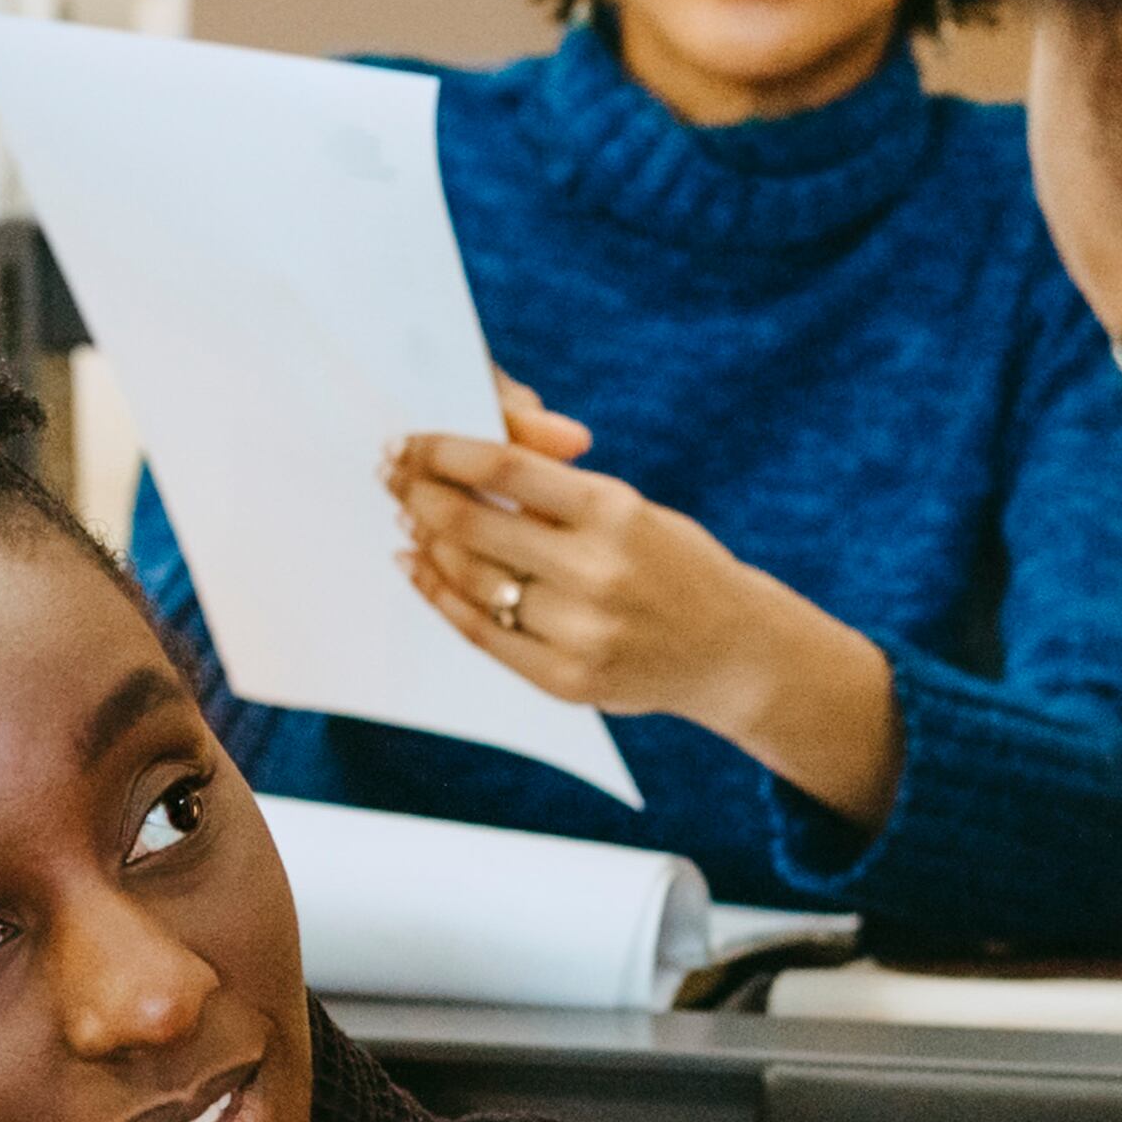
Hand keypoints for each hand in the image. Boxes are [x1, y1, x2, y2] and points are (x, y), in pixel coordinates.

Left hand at [389, 383, 901, 823]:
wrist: (731, 649)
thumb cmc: (672, 563)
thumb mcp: (631, 509)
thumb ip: (559, 491)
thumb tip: (466, 465)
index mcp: (616, 511)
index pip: (506, 470)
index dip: (445, 452)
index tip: (410, 442)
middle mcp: (597, 571)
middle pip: (477, 525)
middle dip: (420, 495)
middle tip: (389, 477)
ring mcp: (581, 632)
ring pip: (474, 581)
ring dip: (427, 545)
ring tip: (405, 520)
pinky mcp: (566, 680)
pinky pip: (483, 633)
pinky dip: (442, 598)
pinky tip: (419, 569)